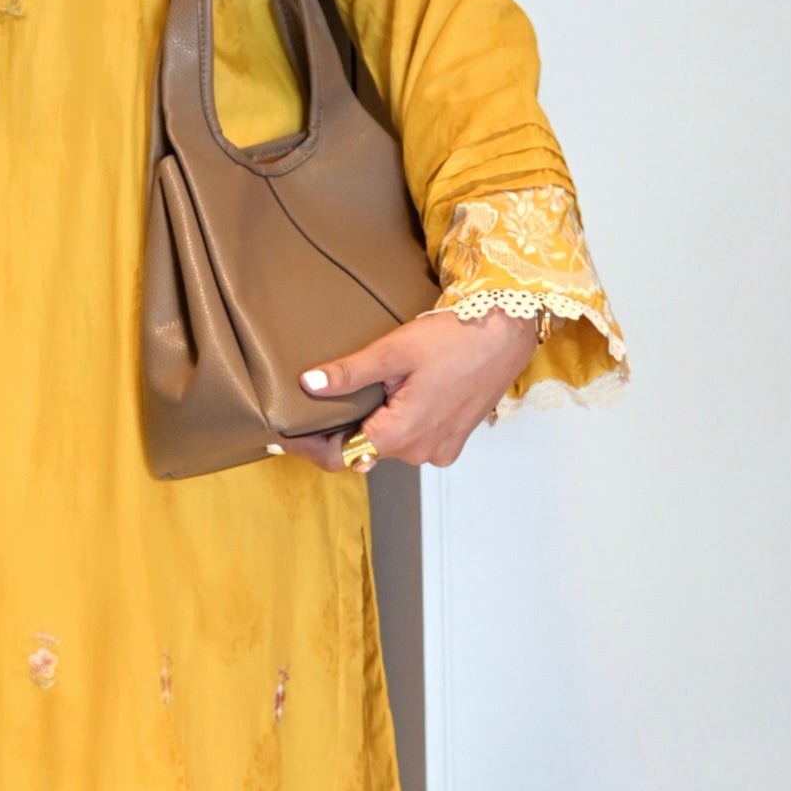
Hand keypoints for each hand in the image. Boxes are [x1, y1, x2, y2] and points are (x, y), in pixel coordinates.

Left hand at [285, 307, 540, 471]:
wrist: (506, 333)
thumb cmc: (456, 338)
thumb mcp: (395, 351)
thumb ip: (350, 373)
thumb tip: (309, 384)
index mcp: (401, 434)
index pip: (340, 457)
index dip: (308, 447)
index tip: (284, 435)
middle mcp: (420, 451)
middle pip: (363, 451)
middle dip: (338, 431)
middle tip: (314, 407)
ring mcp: (439, 449)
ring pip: (389, 446)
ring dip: (371, 425)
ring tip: (358, 394)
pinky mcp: (453, 440)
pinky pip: (414, 440)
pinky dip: (398, 425)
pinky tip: (395, 397)